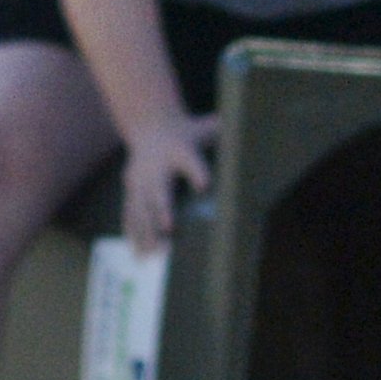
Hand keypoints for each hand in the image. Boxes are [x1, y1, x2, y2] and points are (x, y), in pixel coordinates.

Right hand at [121, 112, 214, 252]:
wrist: (150, 126)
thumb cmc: (186, 133)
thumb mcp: (205, 128)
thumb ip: (221, 133)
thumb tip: (250, 131)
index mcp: (179, 150)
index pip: (190, 161)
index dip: (196, 172)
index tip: (204, 185)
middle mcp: (155, 166)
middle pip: (158, 191)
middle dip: (161, 211)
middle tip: (168, 230)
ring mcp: (140, 179)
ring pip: (140, 207)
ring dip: (145, 231)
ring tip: (152, 253)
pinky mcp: (131, 189)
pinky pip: (131, 213)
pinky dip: (133, 233)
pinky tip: (138, 253)